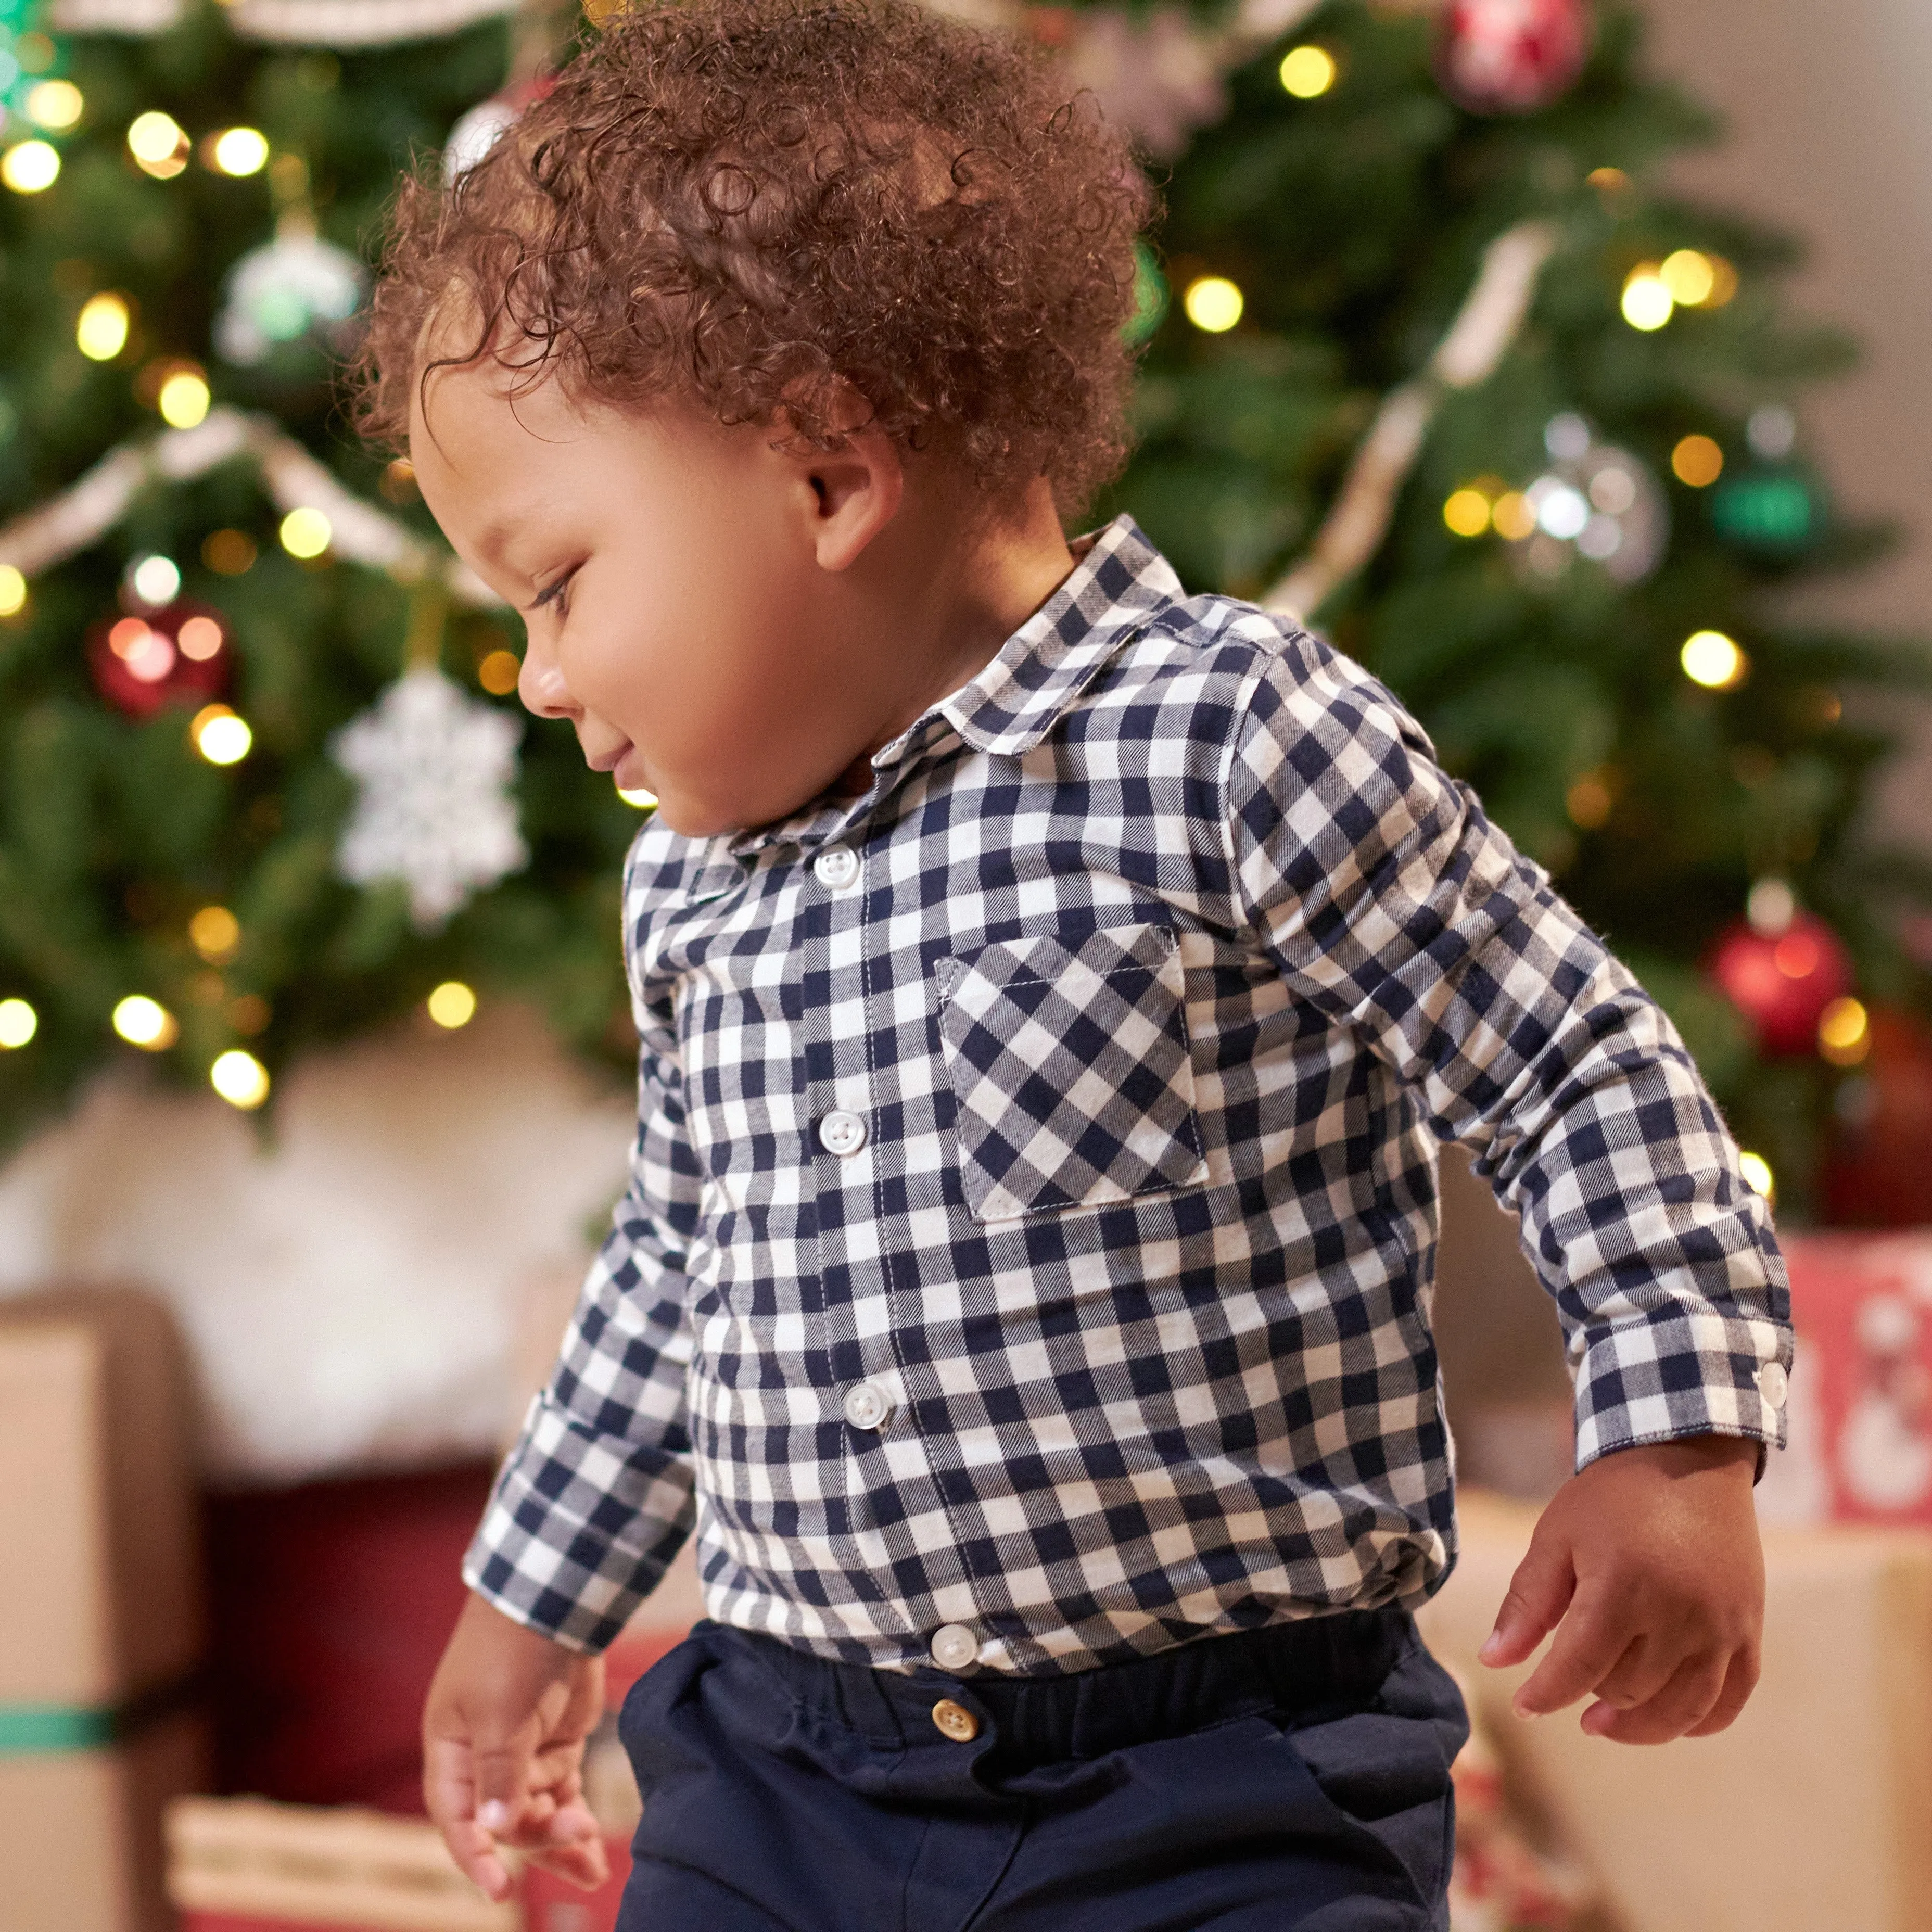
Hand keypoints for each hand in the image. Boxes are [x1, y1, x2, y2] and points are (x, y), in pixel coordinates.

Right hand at [422, 1591, 611, 1899]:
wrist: (557, 1599)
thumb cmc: (513, 1650)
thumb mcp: (501, 1714)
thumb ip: (500, 1773)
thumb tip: (495, 1829)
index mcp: (452, 1750)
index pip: (457, 1817)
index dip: (474, 1855)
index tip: (499, 1888)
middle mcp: (482, 1758)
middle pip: (506, 1820)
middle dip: (541, 1840)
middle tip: (580, 1840)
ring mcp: (522, 1751)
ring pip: (537, 1813)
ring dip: (563, 1839)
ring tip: (595, 1868)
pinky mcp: (555, 1742)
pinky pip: (561, 1793)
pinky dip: (574, 1818)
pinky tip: (593, 1850)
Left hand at [1478, 1434, 1763, 1744]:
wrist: (1689, 1460)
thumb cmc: (1613, 1498)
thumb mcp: (1557, 1536)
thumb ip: (1527, 1602)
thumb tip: (1493, 1662)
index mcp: (1624, 1586)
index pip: (1579, 1667)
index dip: (1546, 1694)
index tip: (1523, 1706)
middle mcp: (1681, 1614)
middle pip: (1627, 1688)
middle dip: (1588, 1694)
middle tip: (1568, 1682)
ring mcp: (1723, 1628)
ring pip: (1680, 1709)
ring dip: (1638, 1727)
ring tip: (1602, 1720)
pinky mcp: (1750, 1632)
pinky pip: (1729, 1701)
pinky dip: (1696, 1723)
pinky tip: (1664, 1718)